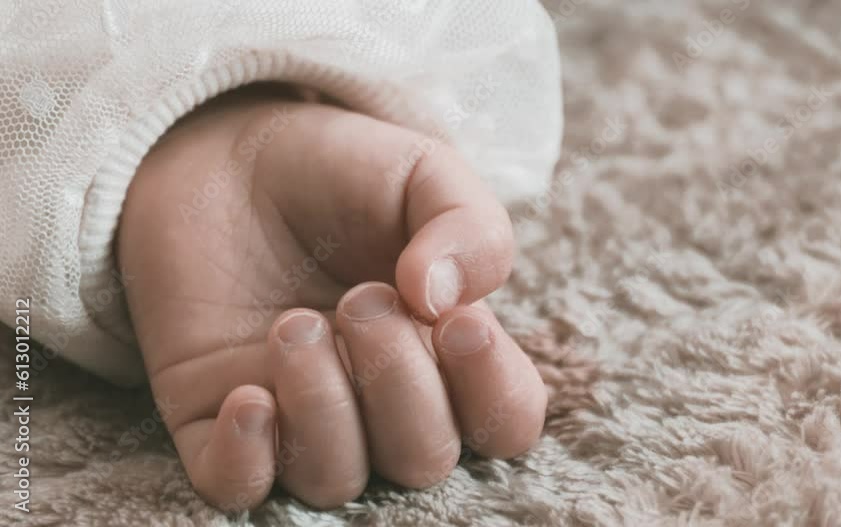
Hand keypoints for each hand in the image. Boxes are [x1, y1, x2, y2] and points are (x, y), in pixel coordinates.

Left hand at [117, 85, 546, 509]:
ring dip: (323, 405)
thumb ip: (468, 227)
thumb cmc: (340, 173)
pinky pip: (237, 489)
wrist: (228, 155)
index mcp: (446, 352)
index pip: (505, 421)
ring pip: (337, 479)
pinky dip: (247, 460)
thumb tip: (443, 301)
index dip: (493, 391)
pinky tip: (247, 394)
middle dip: (397, 381)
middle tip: (359, 299)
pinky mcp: (216, 424)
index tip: (459, 321)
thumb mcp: (423, 175)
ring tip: (293, 325)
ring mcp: (300, 418)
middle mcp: (381, 401)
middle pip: (423, 459)